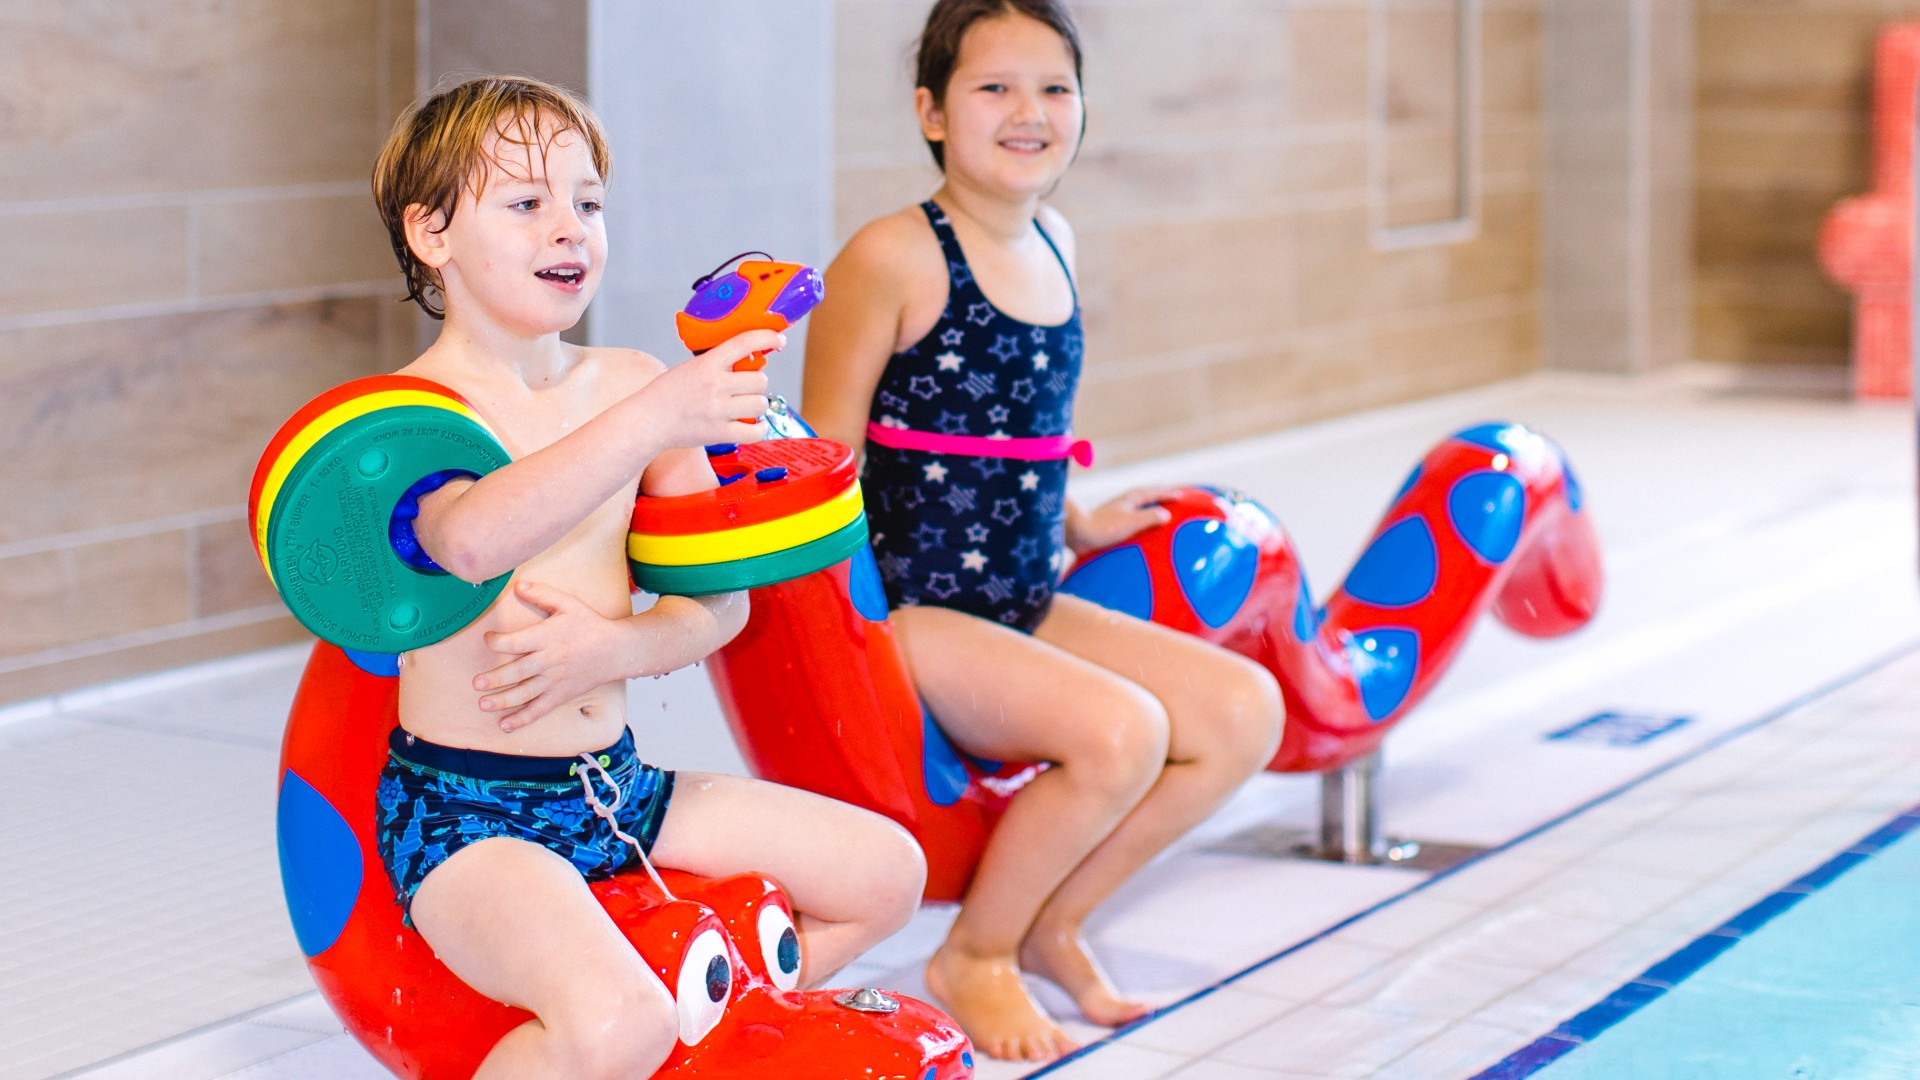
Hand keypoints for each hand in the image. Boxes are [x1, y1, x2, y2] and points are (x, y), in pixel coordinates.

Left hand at [474, 580, 633, 731]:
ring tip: (482, 704)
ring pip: (524, 694)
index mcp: (547, 637)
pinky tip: (505, 725)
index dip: (497, 641)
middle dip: (494, 679)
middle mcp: (549, 661)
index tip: (488, 639)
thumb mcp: (569, 603)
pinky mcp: (561, 695)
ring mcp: (555, 680)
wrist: (616, 650)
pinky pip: (539, 709)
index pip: (515, 642)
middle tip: (476, 683)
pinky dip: (522, 719)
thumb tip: (518, 586)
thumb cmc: (590, 625)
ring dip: (502, 700)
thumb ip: (543, 594)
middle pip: (516, 672)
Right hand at [635, 329, 781, 448]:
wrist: (648, 420)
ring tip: (744, 407)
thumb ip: (718, 363)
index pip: (745, 342)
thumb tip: (752, 360)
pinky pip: (755, 431)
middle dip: (757, 384)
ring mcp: (718, 410)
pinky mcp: (719, 433)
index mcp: (707, 363)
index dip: (767, 337)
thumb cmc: (669, 393)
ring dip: (757, 405)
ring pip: (760, 404)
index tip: (778, 340)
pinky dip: (758, 429)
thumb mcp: (691, 367)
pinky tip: (752, 425)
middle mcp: (714, 385)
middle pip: (760, 380)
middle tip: (746, 388)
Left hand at [1067, 487, 1180, 553]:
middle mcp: (1124, 502)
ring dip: (1149, 505)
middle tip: (1172, 496)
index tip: (1181, 495)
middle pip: (1146, 495)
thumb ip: (1150, 518)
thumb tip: (1166, 514)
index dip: (1168, 494)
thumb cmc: (1104, 528)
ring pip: (1137, 505)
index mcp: (1131, 499)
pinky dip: (1139, 518)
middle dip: (1159, 494)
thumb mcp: (1131, 522)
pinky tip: (1138, 528)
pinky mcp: (1109, 523)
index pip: (1154, 493)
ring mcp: (1116, 511)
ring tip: (1158, 510)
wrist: (1077, 533)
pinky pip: (1130, 516)